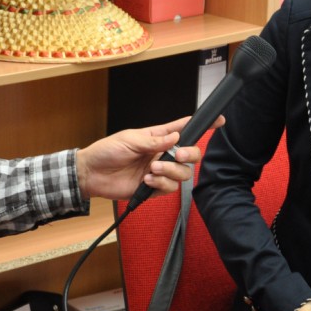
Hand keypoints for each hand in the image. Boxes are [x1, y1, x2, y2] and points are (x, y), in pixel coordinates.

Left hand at [74, 114, 221, 200]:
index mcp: (158, 137)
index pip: (184, 128)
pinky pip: (169, 188)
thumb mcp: (129, 139)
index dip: (202, 125)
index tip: (218, 121)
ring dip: (170, 172)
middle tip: (177, 156)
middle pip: (190, 155)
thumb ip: (154, 141)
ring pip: (182, 174)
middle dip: (189, 155)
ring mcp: (159, 171)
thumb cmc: (106, 151)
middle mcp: (162, 154)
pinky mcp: (153, 188)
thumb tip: (175, 137)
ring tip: (151, 170)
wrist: (91, 174)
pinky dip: (160, 184)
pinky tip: (146, 180)